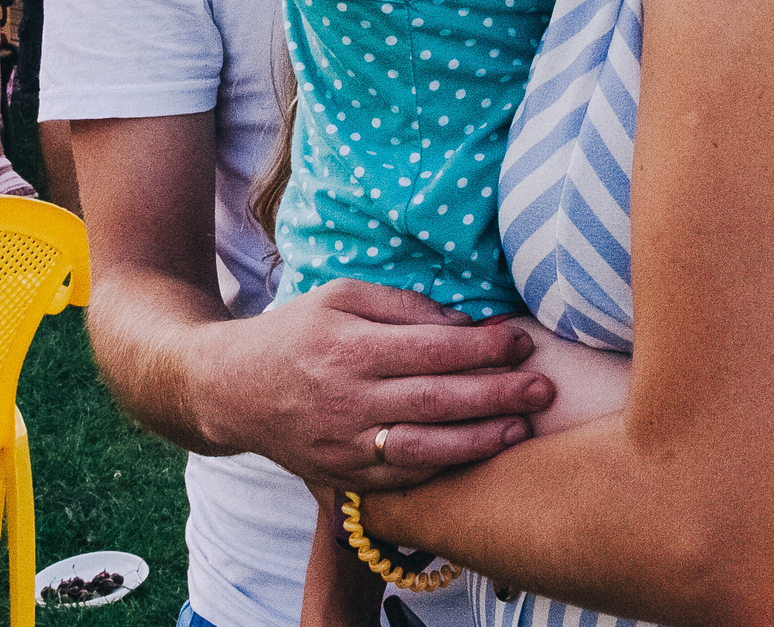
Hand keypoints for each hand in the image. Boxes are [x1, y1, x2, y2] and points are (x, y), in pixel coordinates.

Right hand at [187, 278, 556, 490]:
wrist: (230, 390)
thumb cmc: (294, 333)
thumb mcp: (340, 297)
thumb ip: (403, 306)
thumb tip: (464, 323)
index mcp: (349, 347)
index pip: (432, 349)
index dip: (484, 346)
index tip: (521, 340)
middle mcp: (347, 400)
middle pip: (437, 400)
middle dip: (498, 395)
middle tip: (543, 388)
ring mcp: (343, 444)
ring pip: (425, 448)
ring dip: (480, 440)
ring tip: (523, 428)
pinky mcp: (341, 476)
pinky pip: (401, 478)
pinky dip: (442, 469)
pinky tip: (478, 455)